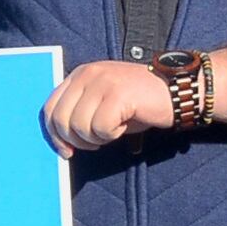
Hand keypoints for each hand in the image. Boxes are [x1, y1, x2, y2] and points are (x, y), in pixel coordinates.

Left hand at [43, 60, 174, 155]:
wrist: (176, 90)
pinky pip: (100, 127)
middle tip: (95, 144)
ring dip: (97, 138)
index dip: (55, 135)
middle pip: (61, 119)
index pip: (50, 107)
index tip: (67, 151)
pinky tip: (124, 126)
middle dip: (76, 141)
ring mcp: (102, 81)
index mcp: (80, 75)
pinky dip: (112, 135)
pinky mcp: (117, 93)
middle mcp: (88, 74)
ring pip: (80, 126)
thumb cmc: (138, 103)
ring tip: (114, 130)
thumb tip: (62, 142)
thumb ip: (80, 113)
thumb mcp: (103, 103)